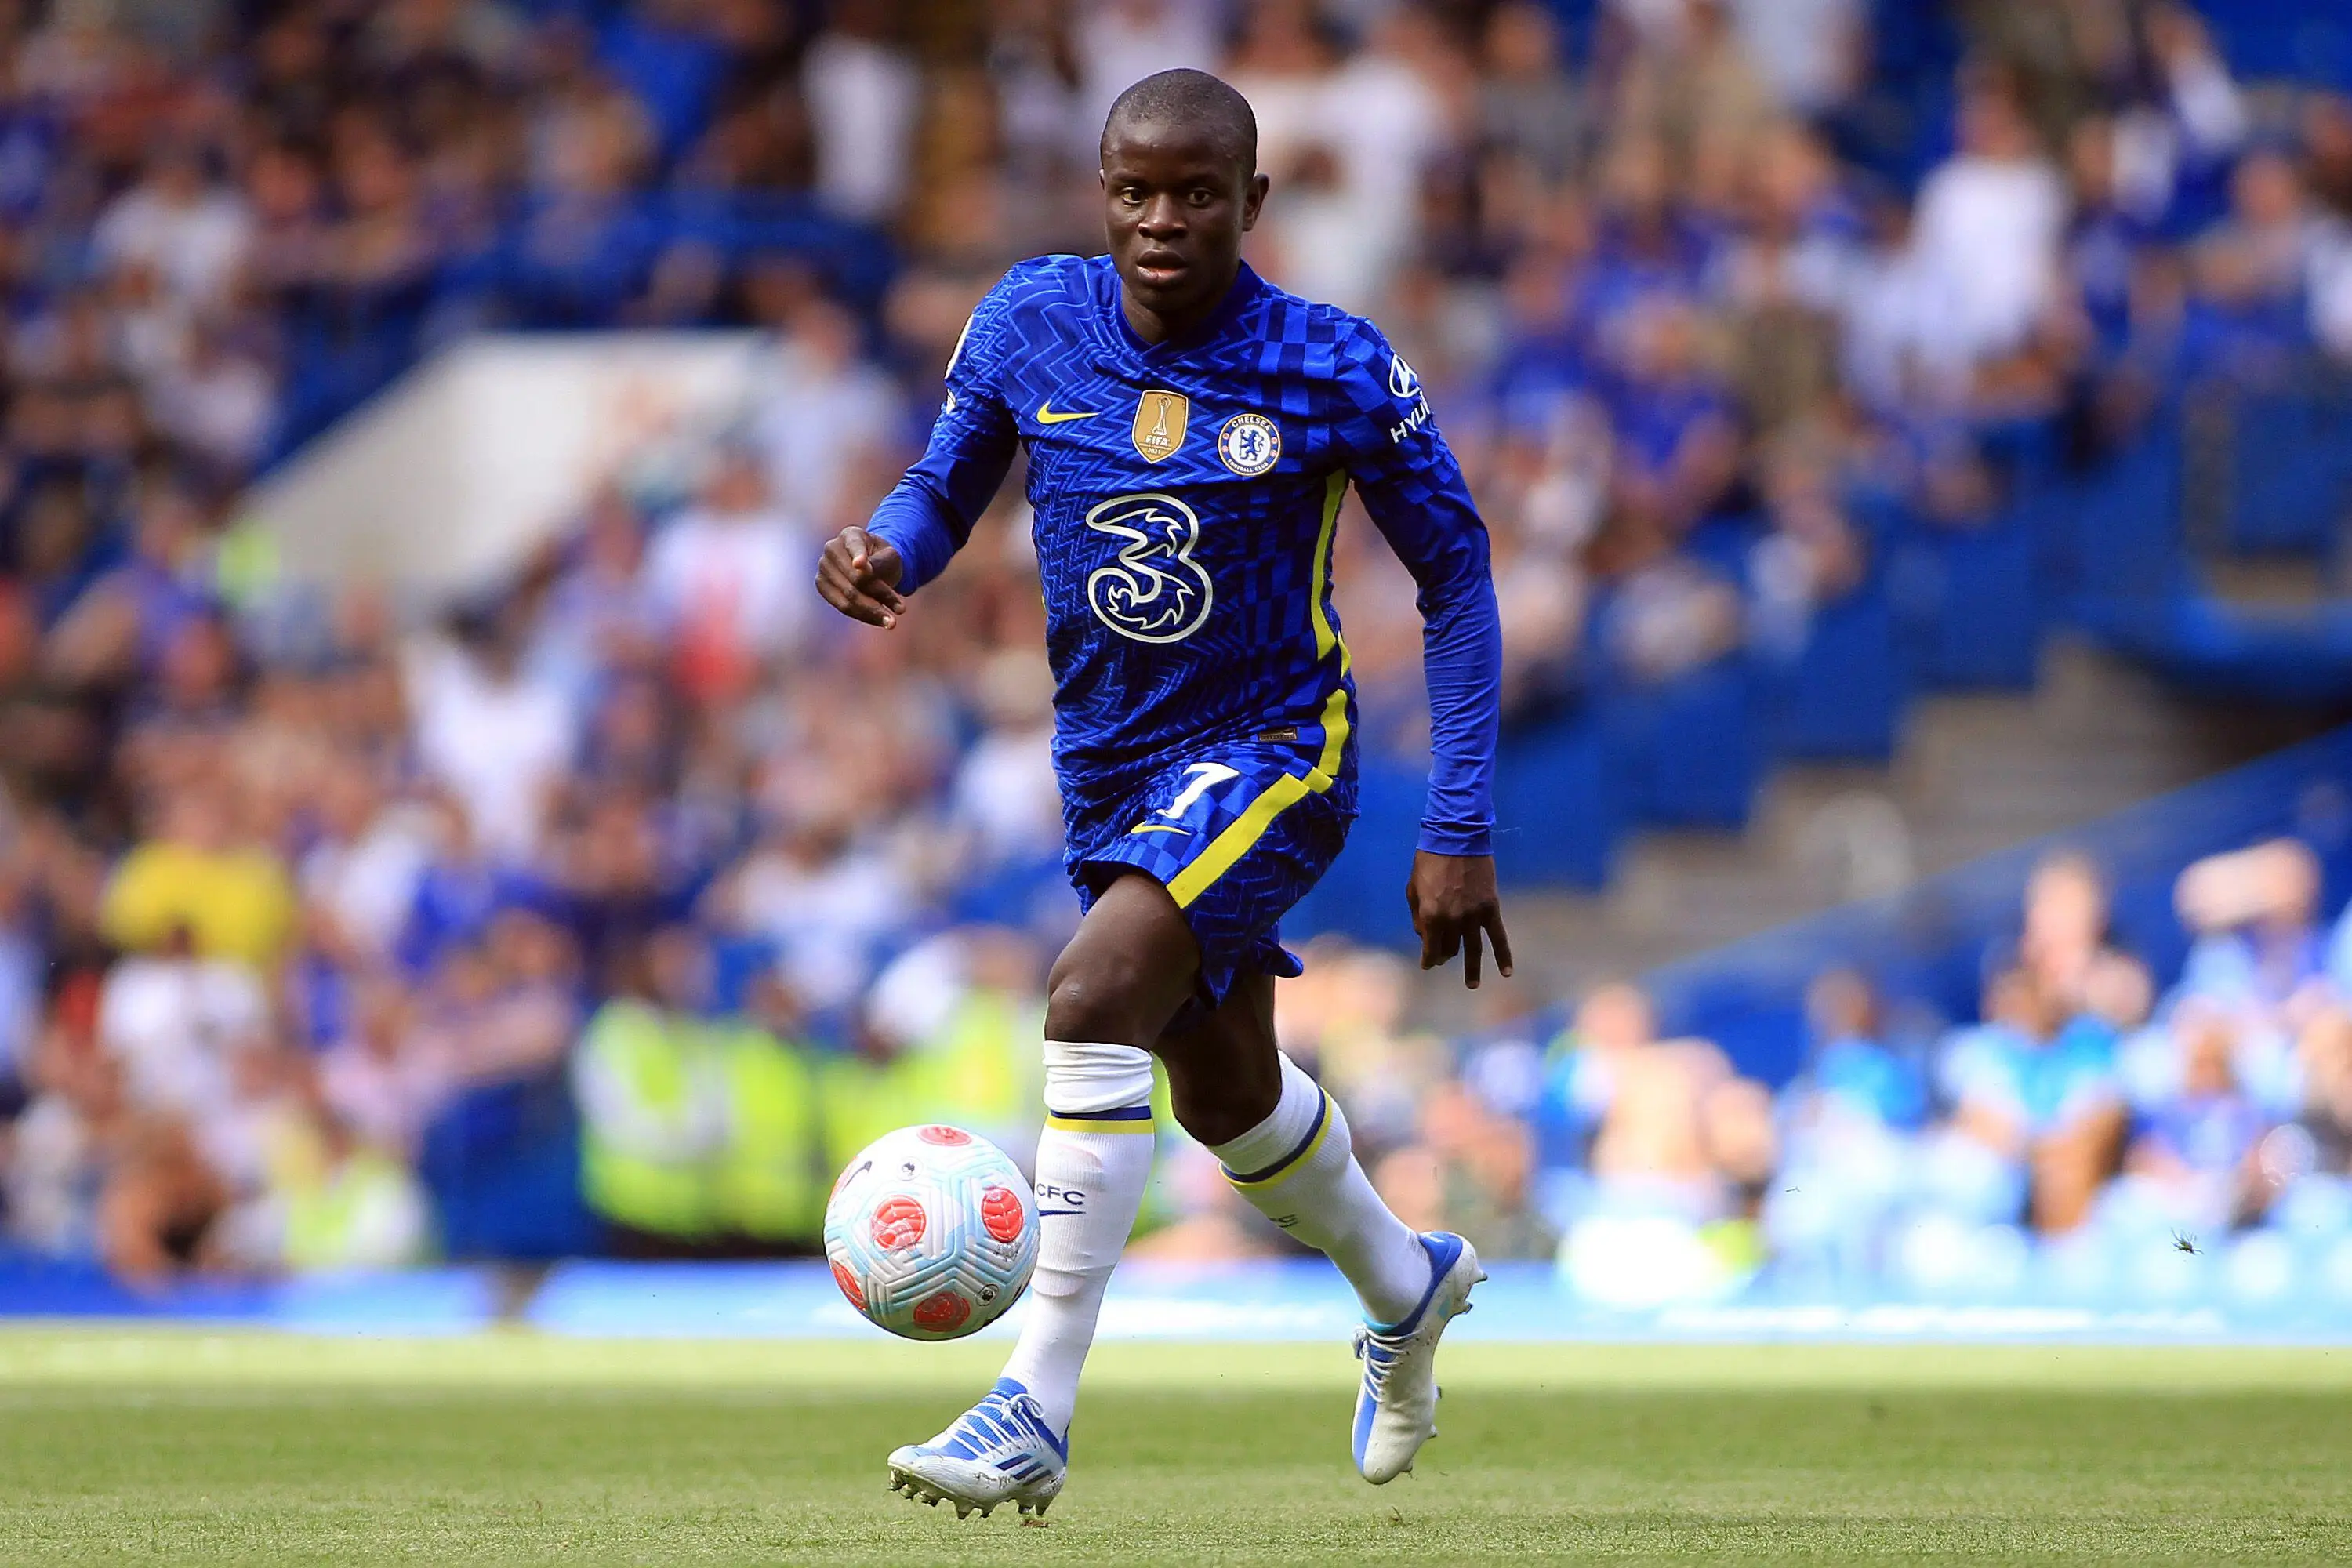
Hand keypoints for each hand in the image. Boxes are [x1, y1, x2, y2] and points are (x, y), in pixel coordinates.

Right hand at [815, 526, 906, 627]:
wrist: (873, 566)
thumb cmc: (883, 559)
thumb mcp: (889, 557)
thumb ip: (879, 562)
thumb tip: (861, 569)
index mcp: (850, 534)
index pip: (855, 546)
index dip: (858, 555)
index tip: (862, 565)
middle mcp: (831, 549)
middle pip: (855, 578)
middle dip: (880, 595)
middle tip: (902, 609)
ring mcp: (823, 568)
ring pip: (848, 597)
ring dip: (873, 611)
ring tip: (892, 622)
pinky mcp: (822, 587)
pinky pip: (843, 607)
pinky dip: (864, 616)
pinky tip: (880, 621)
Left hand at [1406, 850, 1512, 989]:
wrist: (1455, 839)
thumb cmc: (1428, 862)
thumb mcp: (1413, 889)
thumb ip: (1417, 916)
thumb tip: (1424, 936)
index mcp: (1430, 917)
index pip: (1430, 949)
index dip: (1428, 959)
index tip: (1428, 964)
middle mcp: (1452, 922)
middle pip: (1450, 949)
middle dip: (1445, 955)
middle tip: (1445, 958)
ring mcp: (1473, 917)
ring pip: (1473, 950)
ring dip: (1472, 970)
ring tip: (1472, 985)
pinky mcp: (1491, 909)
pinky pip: (1498, 937)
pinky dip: (1503, 956)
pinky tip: (1506, 972)